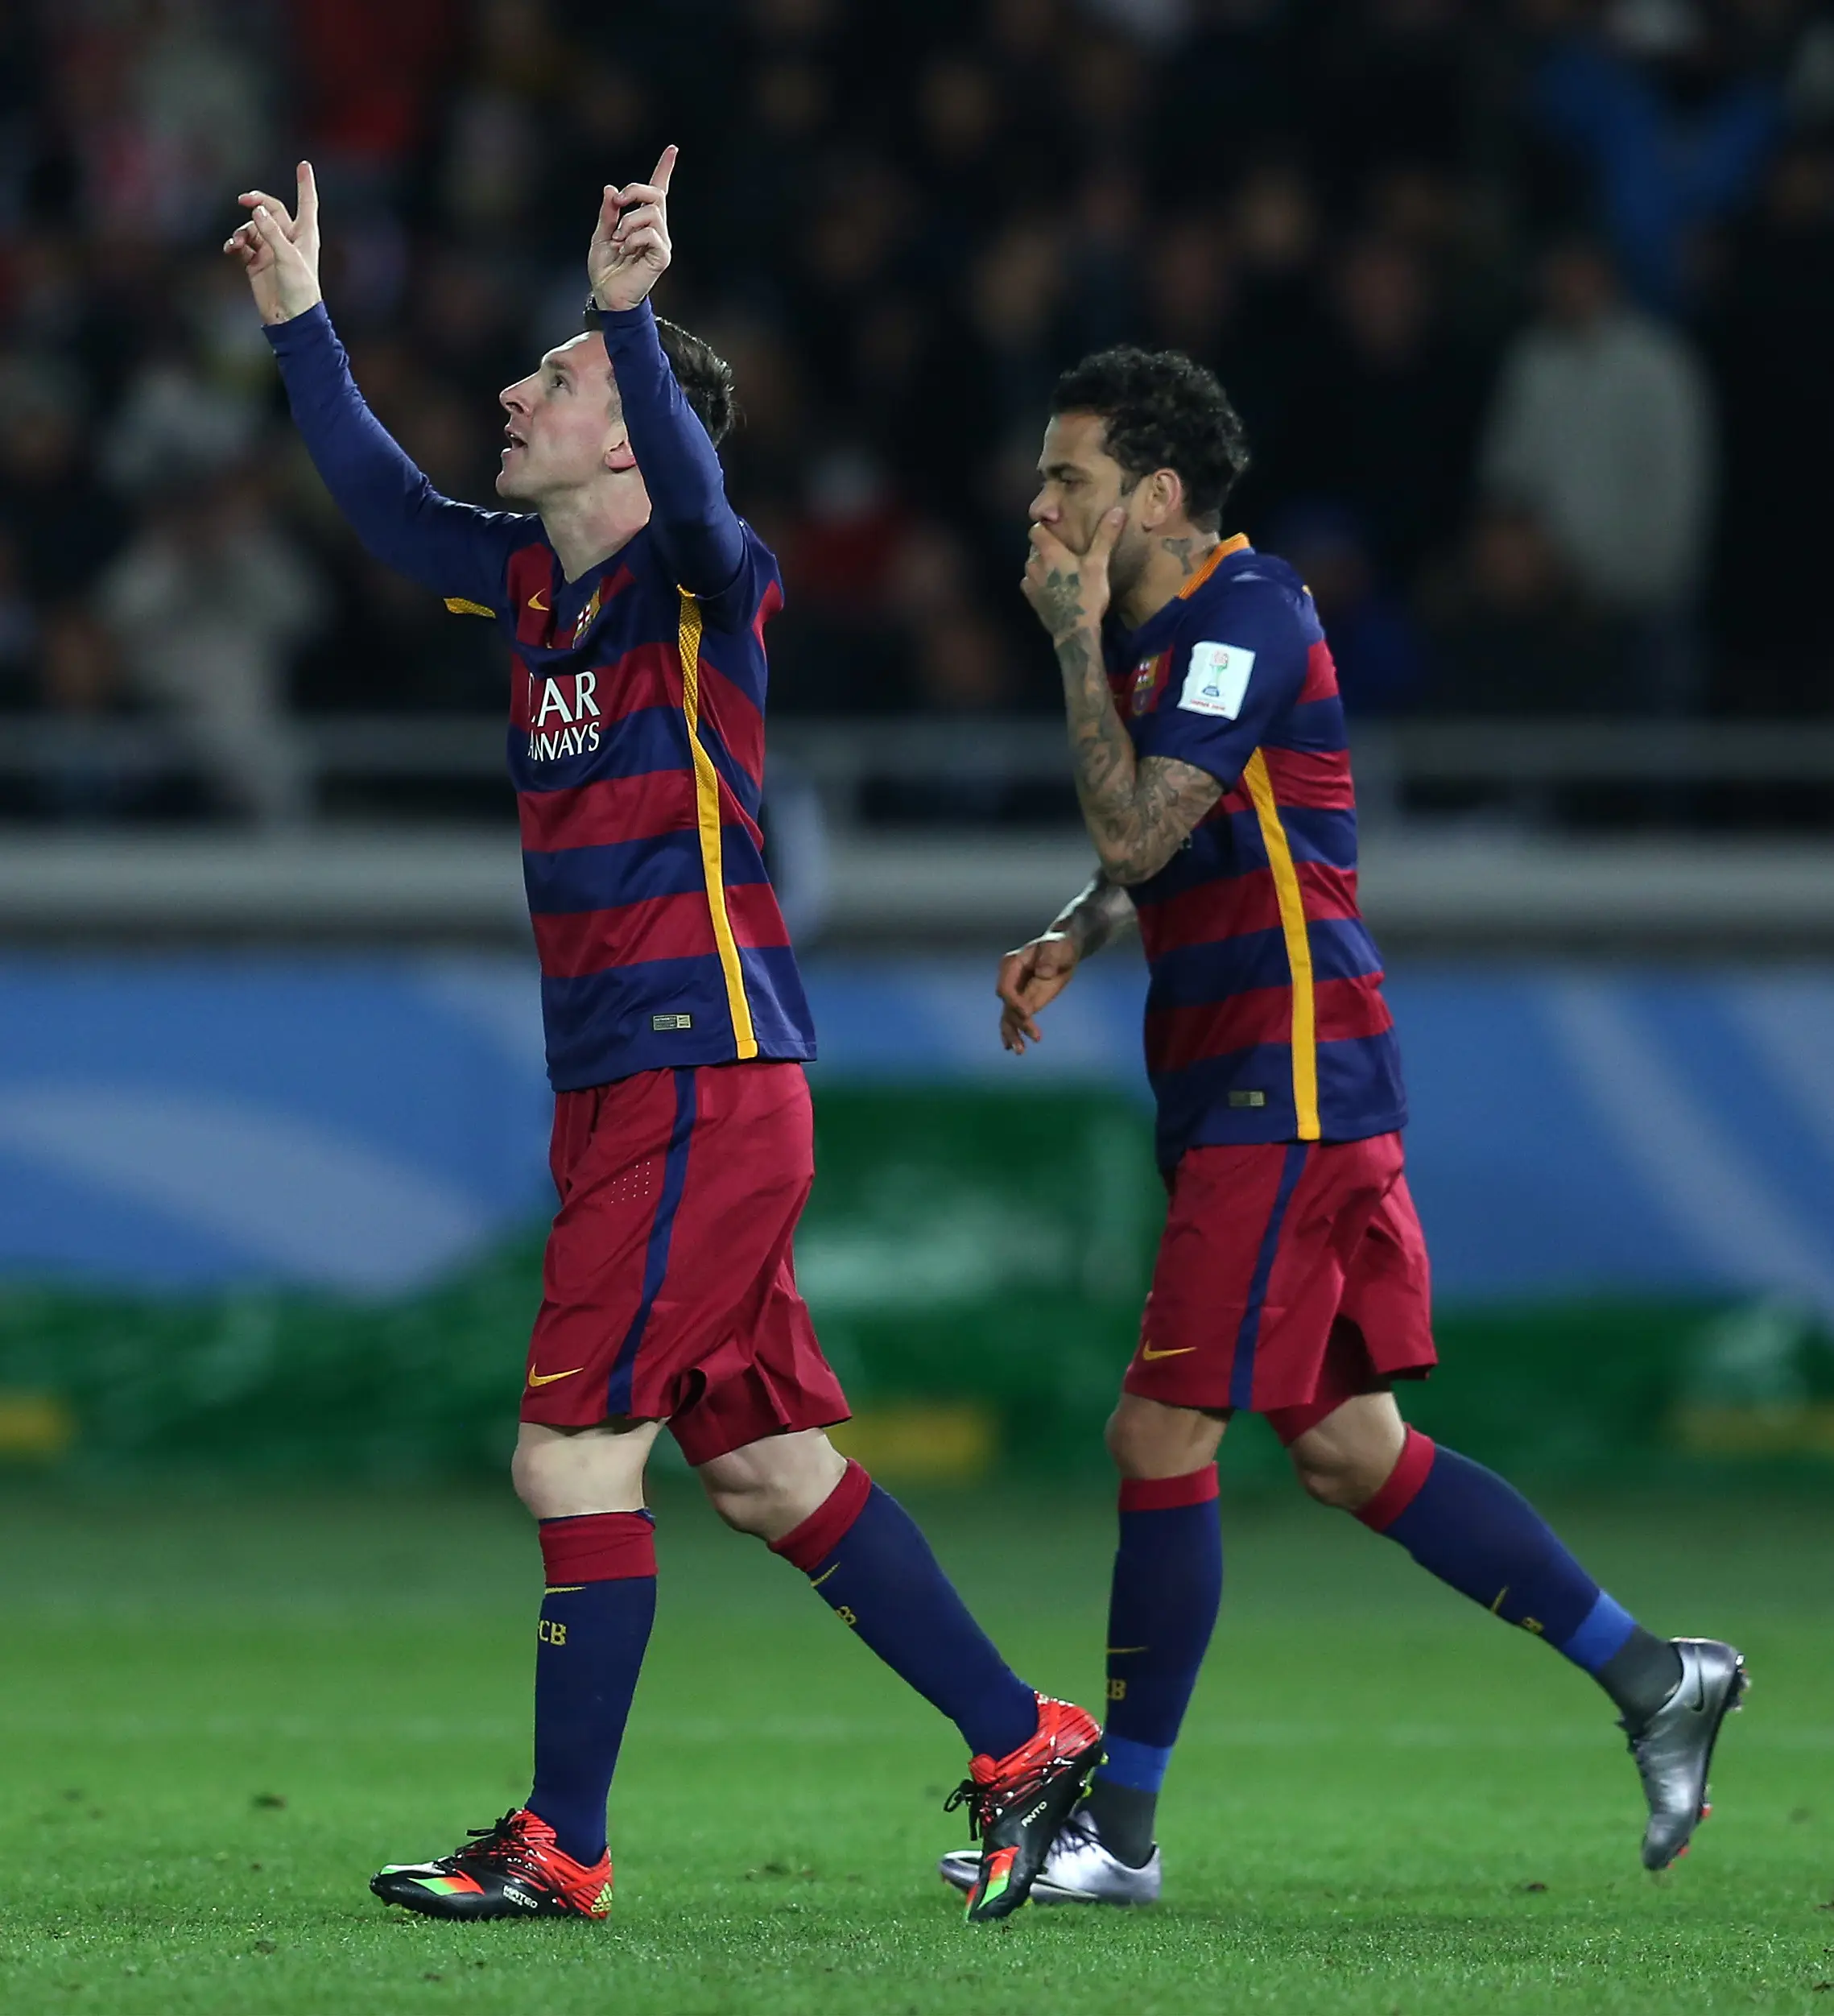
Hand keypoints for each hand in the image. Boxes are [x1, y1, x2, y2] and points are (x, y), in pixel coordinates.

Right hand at [224, 162, 322, 324]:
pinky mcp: (256, 263)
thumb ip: (271, 232)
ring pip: (252, 228)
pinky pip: (242, 245)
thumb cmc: (299, 289)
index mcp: (304, 235)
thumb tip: (255, 210)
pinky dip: (235, 244)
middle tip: (244, 200)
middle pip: (271, 210)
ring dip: (242, 230)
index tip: (303, 164)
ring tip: (238, 242)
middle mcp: (288, 240)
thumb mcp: (288, 258)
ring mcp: (271, 250)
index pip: (306, 203)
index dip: (305, 184)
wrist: (290, 320)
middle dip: (257, 202)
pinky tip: (231, 248)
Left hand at [589, 145, 677, 312]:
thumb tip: (611, 190)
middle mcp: (657, 230)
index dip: (664, 169)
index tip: (672, 149)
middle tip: (616, 204)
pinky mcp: (662, 257)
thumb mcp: (600, 234)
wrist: (607, 295)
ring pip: (652, 213)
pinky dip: (634, 237)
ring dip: (628, 221)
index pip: (658, 191)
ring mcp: (661, 243)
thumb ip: (607, 213)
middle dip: (634, 191)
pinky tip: (626, 249)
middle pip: (655, 194)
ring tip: (619, 239)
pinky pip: (651, 234)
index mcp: (643, 222)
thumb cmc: (606, 269)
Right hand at [996, 931, 1079, 1054]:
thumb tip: (1043, 972)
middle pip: (1006, 1006)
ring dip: (1013, 1034)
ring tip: (1021, 1051)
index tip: (1027, 1012)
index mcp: (1012, 964)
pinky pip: (1016, 1019)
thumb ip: (1050, 958)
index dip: (1014, 1002)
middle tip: (1035, 1035)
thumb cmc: (1060, 944)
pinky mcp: (1024, 1001)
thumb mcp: (1057, 947)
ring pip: (1008, 1016)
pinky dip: (1015, 1032)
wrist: (1064, 947)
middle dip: (1017, 1022)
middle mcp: (1009, 979)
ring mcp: (1015, 992)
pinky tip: (1016, 1048)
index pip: (1006, 988)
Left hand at [1022, 506, 1124, 643]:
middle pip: (1034, 548)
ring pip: (1032, 566)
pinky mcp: (1030, 599)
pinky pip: (1031, 583)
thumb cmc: (1087, 595)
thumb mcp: (1099, 564)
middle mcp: (1034, 564)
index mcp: (1049, 552)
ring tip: (1060, 571)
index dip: (1044, 528)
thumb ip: (1105, 536)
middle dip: (1046, 548)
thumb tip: (1117, 510)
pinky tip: (1054, 588)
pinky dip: (1039, 582)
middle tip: (1066, 553)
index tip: (1058, 530)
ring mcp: (1030, 583)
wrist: (1074, 631)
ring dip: (1042, 565)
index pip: (1035, 529)